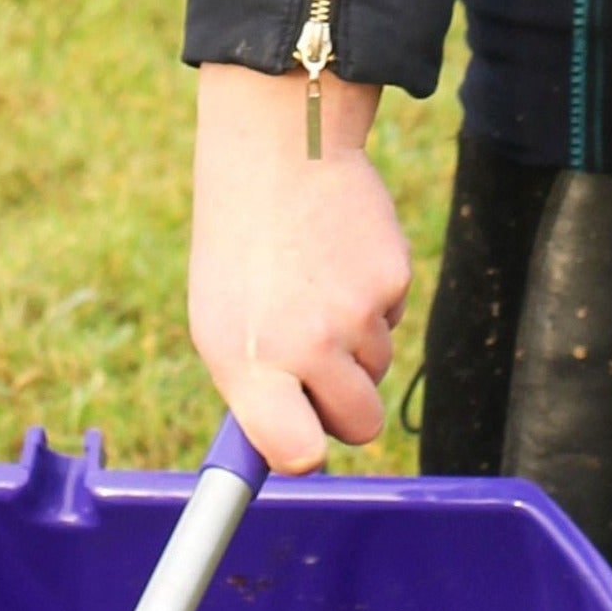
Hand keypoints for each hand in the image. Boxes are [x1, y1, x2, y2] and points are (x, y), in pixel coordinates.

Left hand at [189, 62, 410, 473]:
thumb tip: (288, 450)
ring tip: (316, 292)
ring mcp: (356, 315)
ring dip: (355, 348)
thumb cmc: (239, 252)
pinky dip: (370, 302)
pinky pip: (391, 322)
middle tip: (316, 371)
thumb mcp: (218, 326)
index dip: (307, 455)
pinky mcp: (392, 281)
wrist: (279, 155)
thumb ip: (254, 391)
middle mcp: (306, 347)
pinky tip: (338, 262)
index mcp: (250, 365)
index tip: (304, 447)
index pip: (299, 453)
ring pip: (378, 371)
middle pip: (361, 426)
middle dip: (346, 410)